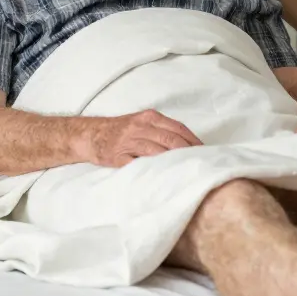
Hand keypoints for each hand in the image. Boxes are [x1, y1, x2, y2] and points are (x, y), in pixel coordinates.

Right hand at [80, 110, 202, 166]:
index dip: (193, 141)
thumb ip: (162, 129)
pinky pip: (137, 165)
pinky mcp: (118, 157)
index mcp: (150, 117)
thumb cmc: (122, 130)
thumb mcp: (143, 122)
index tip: (205, 152)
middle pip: (170, 140)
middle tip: (199, 164)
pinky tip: (161, 178)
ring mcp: (129, 142)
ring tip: (185, 172)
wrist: (91, 135)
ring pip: (156, 152)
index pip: (178, 128)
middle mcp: (141, 127)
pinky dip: (150, 171)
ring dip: (172, 162)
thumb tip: (189, 144)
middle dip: (187, 153)